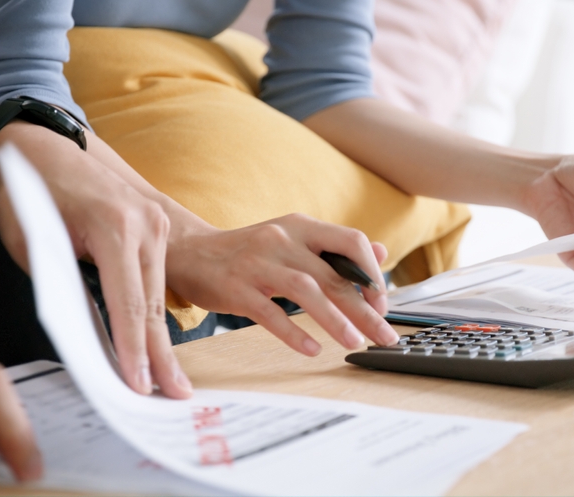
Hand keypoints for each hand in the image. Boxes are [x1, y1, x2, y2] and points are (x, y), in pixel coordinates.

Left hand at [0, 123, 191, 397]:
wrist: (47, 152)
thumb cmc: (30, 198)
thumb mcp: (33, 246)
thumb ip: (62, 287)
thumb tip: (89, 336)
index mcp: (114, 226)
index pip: (127, 302)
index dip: (133, 349)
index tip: (139, 385)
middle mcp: (145, 223)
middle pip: (152, 304)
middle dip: (160, 354)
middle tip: (174, 395)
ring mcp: (156, 224)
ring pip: (159, 295)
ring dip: (161, 339)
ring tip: (171, 380)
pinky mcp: (158, 228)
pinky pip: (157, 280)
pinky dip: (155, 315)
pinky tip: (159, 345)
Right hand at [166, 213, 397, 352]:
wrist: (189, 252)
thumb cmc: (247, 252)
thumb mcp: (292, 239)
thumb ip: (334, 248)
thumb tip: (381, 253)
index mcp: (301, 226)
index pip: (352, 241)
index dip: (372, 272)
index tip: (381, 303)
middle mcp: (282, 239)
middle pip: (333, 274)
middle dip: (364, 309)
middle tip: (383, 336)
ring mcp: (257, 263)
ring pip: (306, 290)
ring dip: (334, 319)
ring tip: (353, 342)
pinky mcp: (235, 288)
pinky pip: (269, 312)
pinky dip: (293, 332)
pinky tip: (311, 348)